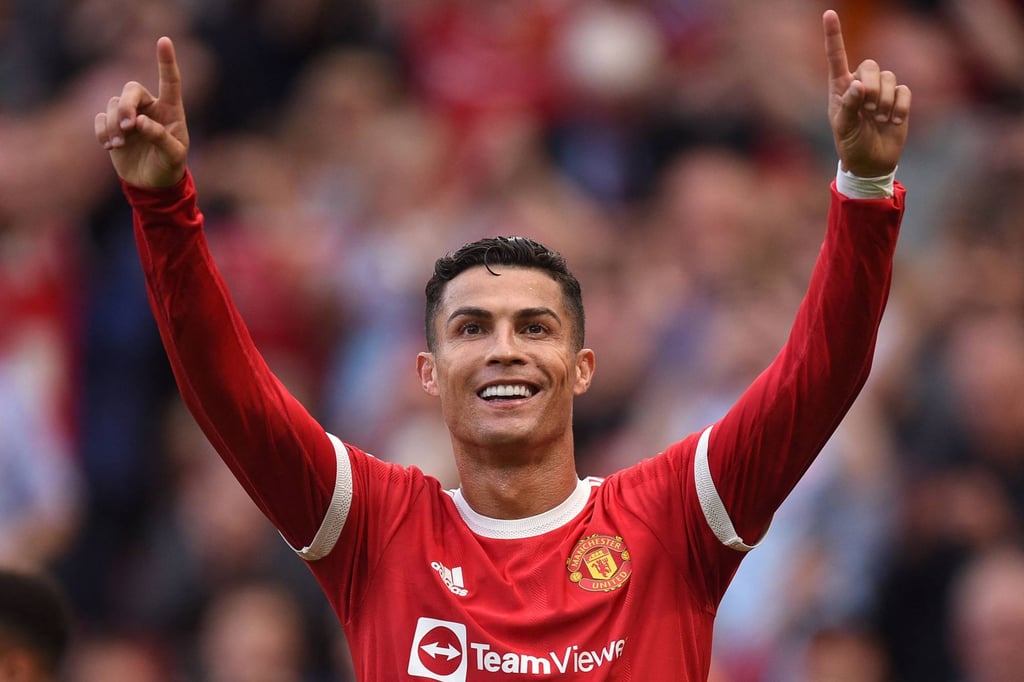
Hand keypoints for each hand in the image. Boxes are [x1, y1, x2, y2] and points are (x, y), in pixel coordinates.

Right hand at [94, 37, 188, 187]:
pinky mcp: (113, 126)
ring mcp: (130, 116)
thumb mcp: (173, 156)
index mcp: (171, 110)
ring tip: (119, 145)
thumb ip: (160, 137)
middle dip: (126, 105)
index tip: (164, 41)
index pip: (169, 81)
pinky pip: (100, 118)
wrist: (151, 184)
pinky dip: (102, 130)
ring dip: (113, 124)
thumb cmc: (169, 167)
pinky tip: (110, 146)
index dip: (166, 61)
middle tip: (127, 126)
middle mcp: (149, 108)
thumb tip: (139, 122)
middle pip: (131, 89)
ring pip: (114, 105)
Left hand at [824, 10, 910, 176]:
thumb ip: (847, 106)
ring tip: (878, 119)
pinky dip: (899, 107)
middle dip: (872, 87)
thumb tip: (858, 84)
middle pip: (871, 65)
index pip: (837, 57)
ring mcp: (881, 91)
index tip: (828, 14)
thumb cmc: (851, 145)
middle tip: (867, 110)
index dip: (834, 35)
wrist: (871, 162)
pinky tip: (892, 122)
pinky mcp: (898, 99)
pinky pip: (904, 91)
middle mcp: (860, 84)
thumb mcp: (843, 129)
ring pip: (890, 77)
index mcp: (840, 88)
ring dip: (884, 101)